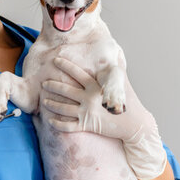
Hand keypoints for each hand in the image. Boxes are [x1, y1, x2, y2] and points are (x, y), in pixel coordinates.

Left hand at [41, 57, 166, 179]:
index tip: (56, 60)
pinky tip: (50, 121)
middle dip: (52, 86)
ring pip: (63, 108)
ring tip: (44, 101)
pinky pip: (68, 126)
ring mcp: (87, 112)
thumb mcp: (124, 82)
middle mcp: (90, 98)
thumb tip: (116, 53)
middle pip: (66, 90)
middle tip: (44, 83)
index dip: (66, 66)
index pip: (77, 73)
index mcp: (97, 86)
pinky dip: (58, 124)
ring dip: (52, 104)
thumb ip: (115, 69)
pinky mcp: (87, 125)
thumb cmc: (130, 101)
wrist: (135, 123)